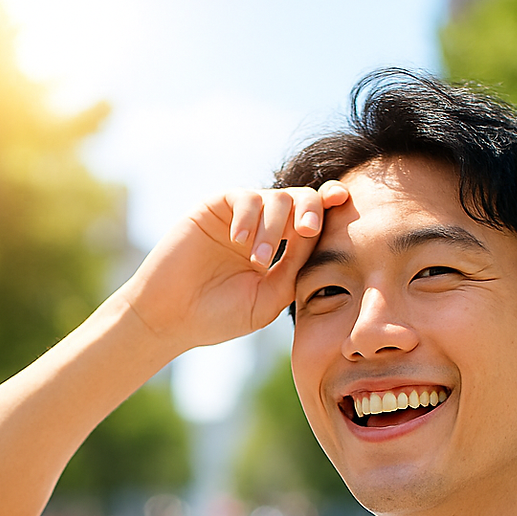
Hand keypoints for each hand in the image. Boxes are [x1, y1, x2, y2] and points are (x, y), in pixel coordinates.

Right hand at [119, 181, 349, 356]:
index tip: (343, 201)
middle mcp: (263, 228)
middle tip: (309, 229)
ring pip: (274, 197)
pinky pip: (244, 196)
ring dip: (273, 226)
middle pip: (299, 200)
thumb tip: (315, 234)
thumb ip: (294, 268)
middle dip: (310, 208)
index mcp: (281, 250)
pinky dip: (249, 217)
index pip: (311, 221)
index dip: (328, 206)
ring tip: (259, 259)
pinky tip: (241, 243)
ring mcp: (239, 217)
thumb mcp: (270, 298)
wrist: (173, 318)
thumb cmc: (221, 316)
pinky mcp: (214, 208)